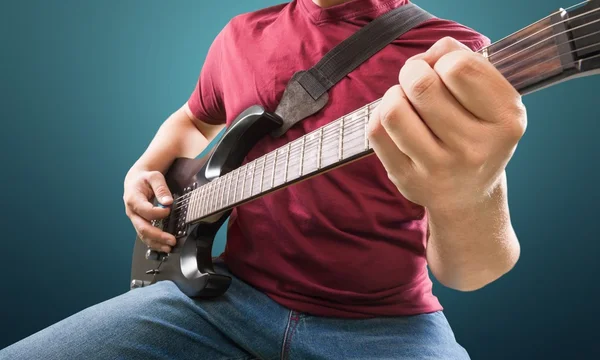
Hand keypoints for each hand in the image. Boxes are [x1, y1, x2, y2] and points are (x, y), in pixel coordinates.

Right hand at [123, 169, 176, 251]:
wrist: (135, 180)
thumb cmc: (144, 178)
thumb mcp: (154, 177)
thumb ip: (161, 188)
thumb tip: (168, 202)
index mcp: (133, 199)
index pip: (145, 210)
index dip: (158, 213)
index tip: (169, 211)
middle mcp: (132, 211)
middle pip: (143, 227)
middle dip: (158, 236)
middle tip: (171, 240)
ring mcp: (135, 219)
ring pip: (143, 235)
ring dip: (156, 243)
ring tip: (168, 247)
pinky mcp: (139, 222)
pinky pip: (145, 235)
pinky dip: (154, 242)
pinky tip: (163, 246)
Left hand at [368, 37, 526, 212]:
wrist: (468, 196)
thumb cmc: (477, 135)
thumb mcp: (492, 100)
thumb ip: (466, 61)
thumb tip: (429, 53)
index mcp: (504, 120)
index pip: (459, 67)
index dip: (443, 59)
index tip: (444, 70)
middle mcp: (474, 148)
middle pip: (421, 85)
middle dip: (412, 71)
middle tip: (416, 79)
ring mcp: (438, 168)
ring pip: (394, 110)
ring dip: (394, 94)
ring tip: (404, 100)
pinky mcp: (407, 179)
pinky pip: (377, 132)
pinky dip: (380, 116)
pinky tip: (395, 121)